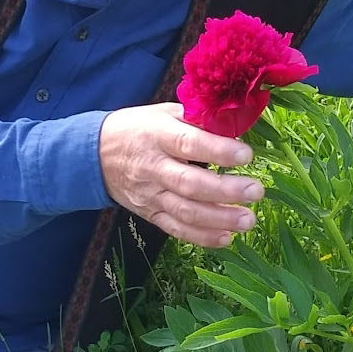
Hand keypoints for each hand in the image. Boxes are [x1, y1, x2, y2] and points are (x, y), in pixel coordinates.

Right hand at [100, 102, 263, 247]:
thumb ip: (198, 119)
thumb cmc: (140, 128)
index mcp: (158, 135)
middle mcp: (153, 167)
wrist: (96, 155)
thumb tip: (238, 124)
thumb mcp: (164, 113)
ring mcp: (150, 195)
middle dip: (225, 191)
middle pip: (190, 184)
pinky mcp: (150, 214)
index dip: (218, 151)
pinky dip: (202, 237)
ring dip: (219, 219)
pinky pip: (176, 229)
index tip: (247, 156)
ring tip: (249, 220)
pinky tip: (227, 238)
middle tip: (256, 191)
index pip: (189, 144)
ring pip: (185, 212)